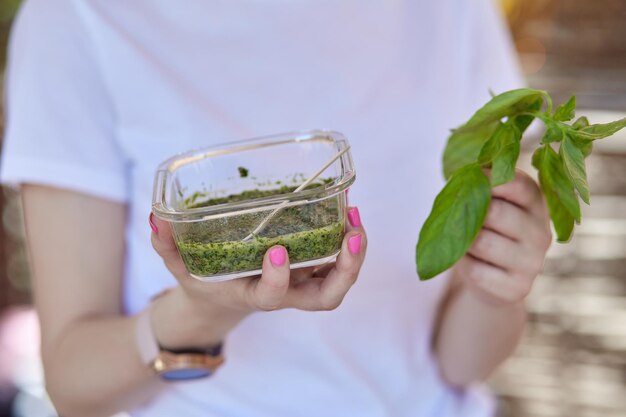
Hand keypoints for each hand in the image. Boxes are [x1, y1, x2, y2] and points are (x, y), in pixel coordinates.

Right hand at [148, 206, 366, 346]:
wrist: (223, 299)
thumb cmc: (205, 282)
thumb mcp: (182, 268)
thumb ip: (168, 247)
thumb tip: (157, 218)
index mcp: (252, 295)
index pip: (271, 297)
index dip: (278, 279)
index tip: (277, 250)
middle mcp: (285, 292)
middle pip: (325, 297)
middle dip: (345, 271)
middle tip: (352, 237)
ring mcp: (301, 281)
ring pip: (338, 280)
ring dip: (354, 253)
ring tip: (355, 217)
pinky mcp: (309, 267)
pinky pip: (335, 260)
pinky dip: (347, 239)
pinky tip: (347, 209)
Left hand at [451, 170, 551, 305]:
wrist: (494, 278)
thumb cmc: (486, 229)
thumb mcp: (489, 202)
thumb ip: (482, 185)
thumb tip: (467, 173)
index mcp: (536, 203)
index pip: (517, 184)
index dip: (487, 179)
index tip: (469, 178)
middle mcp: (541, 232)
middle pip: (495, 213)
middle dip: (469, 213)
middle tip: (458, 215)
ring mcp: (533, 263)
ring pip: (482, 242)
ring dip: (463, 241)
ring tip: (464, 240)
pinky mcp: (518, 288)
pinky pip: (476, 270)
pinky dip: (463, 264)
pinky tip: (469, 262)